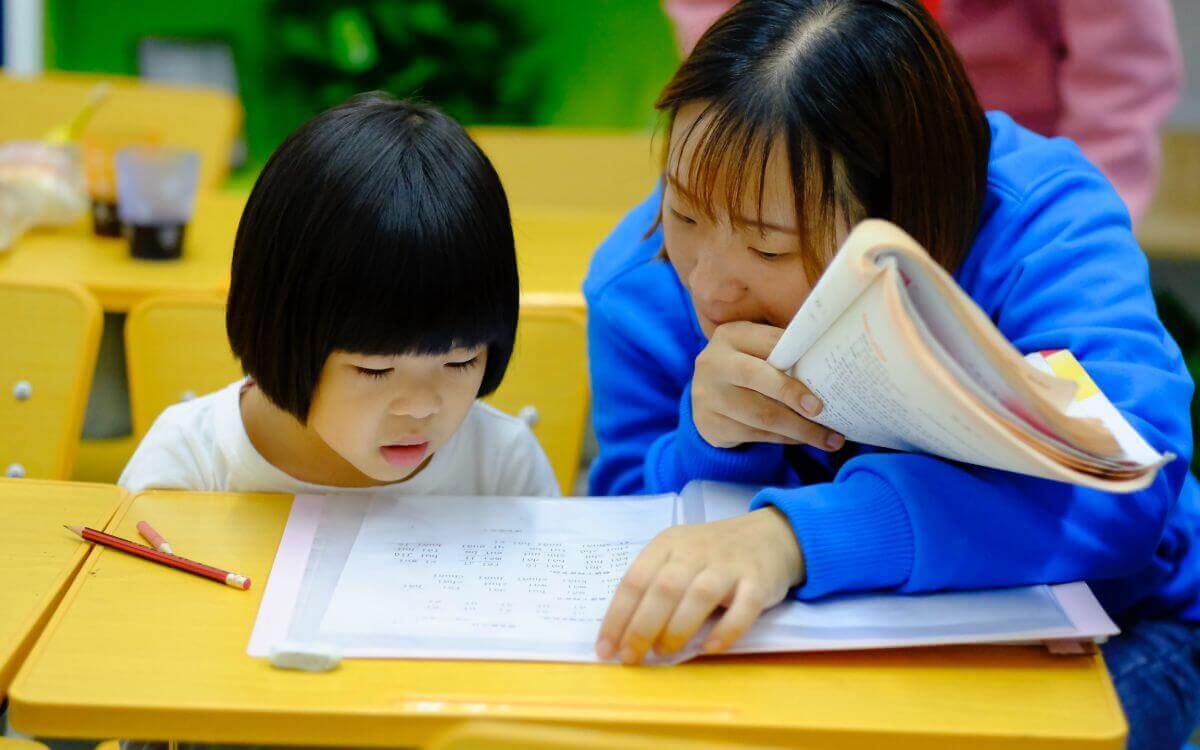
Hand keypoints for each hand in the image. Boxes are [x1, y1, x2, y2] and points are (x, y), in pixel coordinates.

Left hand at [595, 507, 803, 663]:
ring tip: (664, 653)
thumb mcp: (677, 556)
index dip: (617, 617)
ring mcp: (729, 565)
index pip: (634, 580)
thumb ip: (654, 585)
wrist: (770, 534)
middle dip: (642, 627)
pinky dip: (727, 629)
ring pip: (700, 595)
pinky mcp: (759, 580)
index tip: (605, 649)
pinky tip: (710, 648)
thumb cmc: (712, 554)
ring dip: (678, 628)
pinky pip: (744, 606)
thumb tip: (623, 634)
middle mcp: (695, 551)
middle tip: (631, 657)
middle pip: (663, 589)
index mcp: (667, 544)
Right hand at [691, 321, 843, 451]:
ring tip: (829, 439)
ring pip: (760, 415)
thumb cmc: (746, 368)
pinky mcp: (710, 425)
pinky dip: (785, 439)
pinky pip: (756, 435)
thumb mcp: (756, 350)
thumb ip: (784, 353)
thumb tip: (832, 366)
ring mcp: (708, 396)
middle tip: (820, 410)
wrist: (707, 397)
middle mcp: (714, 363)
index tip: (826, 373)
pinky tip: (803, 440)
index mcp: (731, 336)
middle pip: (757, 377)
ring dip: (799, 429)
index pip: (769, 342)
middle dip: (792, 394)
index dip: (797, 356)